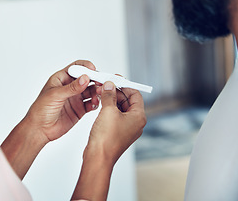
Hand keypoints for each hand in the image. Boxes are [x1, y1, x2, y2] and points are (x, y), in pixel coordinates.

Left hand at [24, 60, 99, 142]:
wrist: (39, 129)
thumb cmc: (40, 110)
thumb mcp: (55, 95)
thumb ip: (71, 87)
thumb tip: (85, 78)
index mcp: (61, 79)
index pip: (76, 67)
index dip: (86, 67)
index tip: (93, 70)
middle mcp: (70, 87)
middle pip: (87, 79)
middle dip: (95, 79)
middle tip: (101, 83)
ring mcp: (75, 98)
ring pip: (91, 91)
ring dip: (96, 91)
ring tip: (98, 95)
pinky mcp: (79, 109)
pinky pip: (91, 103)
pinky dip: (95, 103)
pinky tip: (95, 104)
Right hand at [71, 81, 145, 199]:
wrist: (98, 158)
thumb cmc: (106, 138)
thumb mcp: (108, 111)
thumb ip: (109, 95)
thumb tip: (109, 85)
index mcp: (139, 117)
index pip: (135, 94)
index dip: (125, 85)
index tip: (114, 78)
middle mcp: (135, 123)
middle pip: (128, 100)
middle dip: (116, 91)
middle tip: (105, 84)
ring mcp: (126, 128)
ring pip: (120, 107)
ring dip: (111, 99)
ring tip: (100, 92)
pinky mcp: (117, 132)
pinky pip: (115, 115)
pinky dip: (109, 108)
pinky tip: (100, 103)